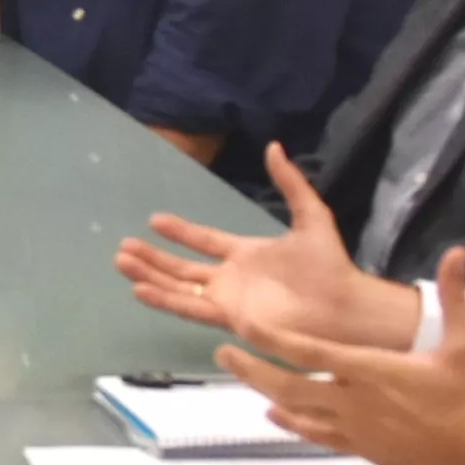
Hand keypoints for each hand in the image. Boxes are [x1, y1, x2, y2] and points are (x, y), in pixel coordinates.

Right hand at [118, 145, 419, 352]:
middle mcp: (231, 278)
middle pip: (182, 268)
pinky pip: (189, 308)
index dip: (180, 232)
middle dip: (153, 258)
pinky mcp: (229, 318)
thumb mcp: (310, 214)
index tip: (154, 220)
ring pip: (178, 287)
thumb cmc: (329, 265)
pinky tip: (140, 289)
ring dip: (150, 275)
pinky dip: (164, 299)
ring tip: (122, 263)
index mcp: (246, 254)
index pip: (204, 241)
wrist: (342, 304)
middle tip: (122, 247)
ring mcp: (228, 300)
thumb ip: (290, 183)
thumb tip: (274, 146)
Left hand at [214, 248, 464, 464]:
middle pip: (288, 386)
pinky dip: (292, 424)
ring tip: (242, 376)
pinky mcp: (362, 451)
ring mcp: (355, 430)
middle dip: (252, 370)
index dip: (272, 339)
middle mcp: (353, 402)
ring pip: (297, 413)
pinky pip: (316, 436)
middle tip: (223, 353)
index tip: (240, 326)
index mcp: (372, 371)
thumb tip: (457, 251)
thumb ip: (454, 297)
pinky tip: (277, 416)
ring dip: (266, 394)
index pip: (310, 352)